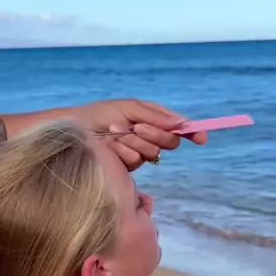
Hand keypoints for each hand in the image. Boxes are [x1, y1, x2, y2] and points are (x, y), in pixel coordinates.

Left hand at [74, 99, 207, 170]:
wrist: (75, 131)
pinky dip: (123, 151)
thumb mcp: (129, 108)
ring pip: (152, 152)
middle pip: (169, 142)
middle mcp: (148, 137)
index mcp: (151, 119)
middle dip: (154, 134)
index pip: (177, 127)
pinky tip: (109, 146)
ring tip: (113, 132)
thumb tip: (182, 123)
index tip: (200, 138)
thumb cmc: (99, 115)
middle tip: (135, 127)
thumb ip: (156, 116)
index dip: (191, 132)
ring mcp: (138, 152)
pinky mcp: (127, 167)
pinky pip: (136, 160)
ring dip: (132, 141)